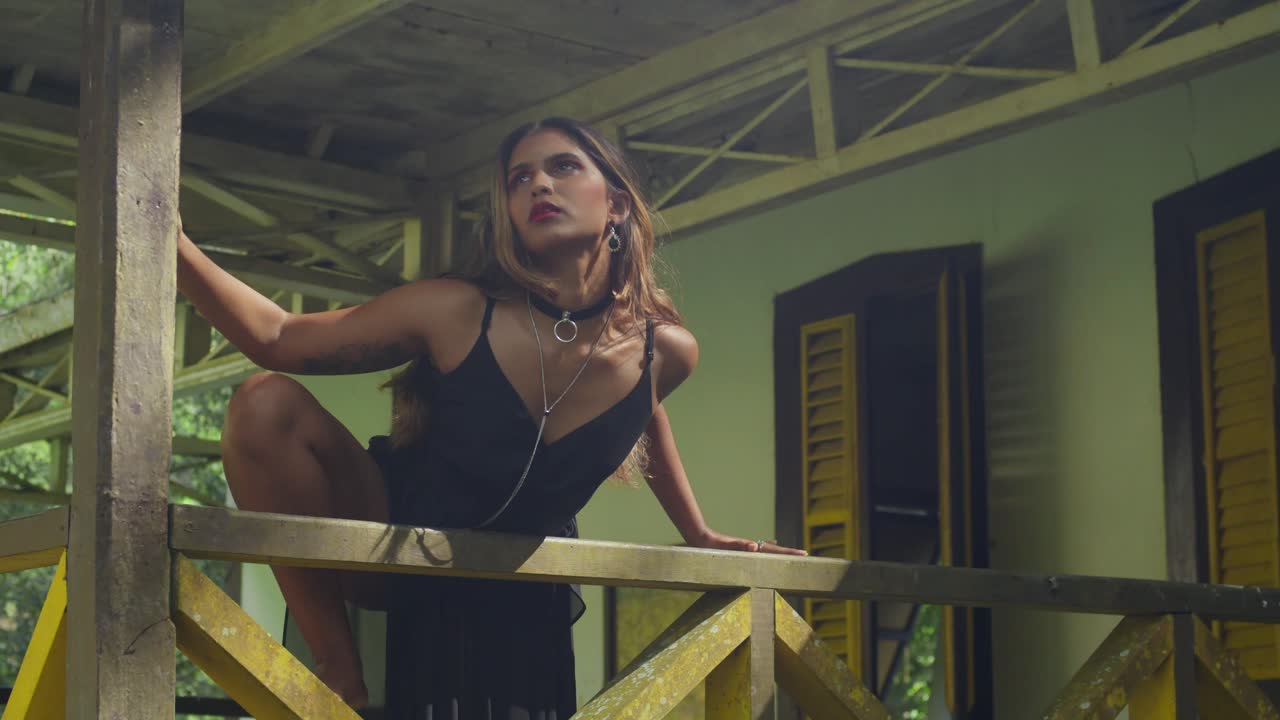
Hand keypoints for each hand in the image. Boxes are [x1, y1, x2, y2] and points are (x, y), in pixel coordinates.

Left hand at [690, 528, 806, 555]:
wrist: (699, 538)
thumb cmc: (712, 545)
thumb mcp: (726, 546)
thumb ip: (740, 545)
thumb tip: (756, 546)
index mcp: (751, 547)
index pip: (774, 551)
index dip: (789, 553)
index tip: (804, 554)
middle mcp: (750, 547)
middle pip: (774, 550)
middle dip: (788, 553)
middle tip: (804, 555)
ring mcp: (745, 548)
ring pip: (767, 550)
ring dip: (779, 553)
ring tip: (790, 554)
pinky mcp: (738, 550)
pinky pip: (757, 551)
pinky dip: (765, 550)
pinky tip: (763, 549)